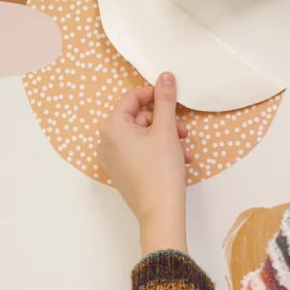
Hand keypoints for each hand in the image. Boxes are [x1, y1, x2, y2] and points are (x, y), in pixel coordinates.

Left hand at [98, 73, 192, 255]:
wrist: (161, 212)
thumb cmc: (161, 171)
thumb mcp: (166, 130)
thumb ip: (165, 100)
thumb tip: (165, 77)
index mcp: (112, 128)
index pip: (131, 98)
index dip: (153, 94)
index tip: (171, 95)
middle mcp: (106, 142)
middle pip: (137, 118)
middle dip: (163, 122)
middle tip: (182, 130)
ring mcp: (112, 159)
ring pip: (141, 136)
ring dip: (165, 137)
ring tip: (183, 149)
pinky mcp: (122, 172)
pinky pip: (139, 151)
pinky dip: (158, 151)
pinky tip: (178, 160)